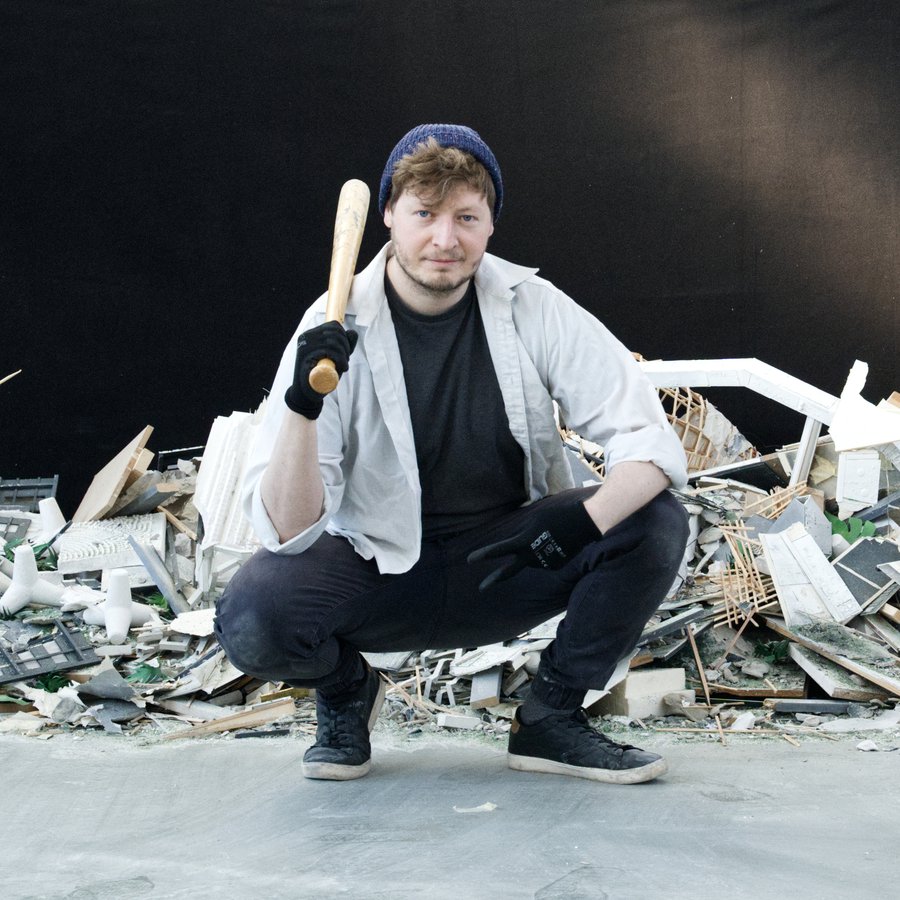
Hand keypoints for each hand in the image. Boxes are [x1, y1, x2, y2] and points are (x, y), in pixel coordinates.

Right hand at [284, 321, 357, 418]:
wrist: (307, 394)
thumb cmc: (322, 375)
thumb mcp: (336, 358)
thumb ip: (345, 345)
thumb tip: (353, 332)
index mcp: (312, 334)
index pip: (333, 326)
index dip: (344, 338)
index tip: (346, 352)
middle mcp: (306, 337)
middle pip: (334, 332)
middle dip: (345, 346)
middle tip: (346, 360)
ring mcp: (305, 346)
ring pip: (332, 342)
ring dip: (344, 354)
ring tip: (344, 366)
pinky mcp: (306, 356)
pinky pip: (328, 351)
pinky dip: (340, 359)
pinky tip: (342, 367)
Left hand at [467, 501, 601, 590]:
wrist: (583, 524)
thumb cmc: (557, 516)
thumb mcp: (534, 519)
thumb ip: (522, 532)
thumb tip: (518, 542)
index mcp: (523, 542)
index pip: (499, 550)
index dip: (483, 555)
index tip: (469, 560)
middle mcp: (531, 556)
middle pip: (509, 571)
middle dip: (494, 579)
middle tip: (481, 588)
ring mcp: (543, 564)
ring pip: (531, 559)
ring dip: (535, 550)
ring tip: (551, 536)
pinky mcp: (553, 567)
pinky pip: (544, 561)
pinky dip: (547, 553)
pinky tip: (558, 544)